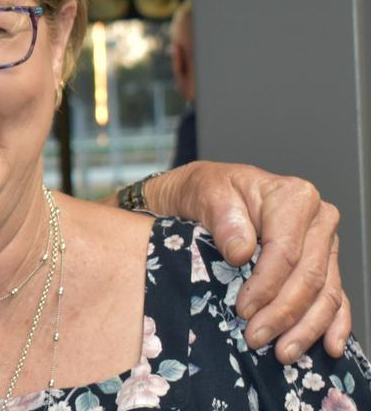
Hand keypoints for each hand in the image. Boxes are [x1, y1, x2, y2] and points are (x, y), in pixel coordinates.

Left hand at [146, 161, 349, 362]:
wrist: (212, 192)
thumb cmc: (210, 190)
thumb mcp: (206, 192)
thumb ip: (223, 218)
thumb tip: (241, 252)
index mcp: (294, 197)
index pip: (286, 251)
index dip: (266, 286)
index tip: (243, 310)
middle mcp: (319, 219)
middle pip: (309, 277)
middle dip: (283, 313)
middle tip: (255, 337)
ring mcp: (325, 243)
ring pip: (326, 293)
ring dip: (305, 328)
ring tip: (282, 352)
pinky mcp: (325, 263)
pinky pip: (337, 297)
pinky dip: (333, 324)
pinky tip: (328, 346)